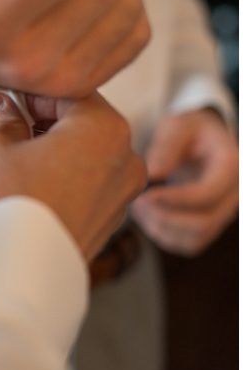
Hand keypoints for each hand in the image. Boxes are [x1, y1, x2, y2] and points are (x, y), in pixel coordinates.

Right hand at [0, 92, 146, 259]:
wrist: (16, 275)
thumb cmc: (7, 204)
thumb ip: (0, 119)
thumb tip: (0, 107)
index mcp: (104, 128)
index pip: (66, 91)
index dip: (29, 92)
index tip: (3, 97)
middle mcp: (125, 160)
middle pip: (79, 125)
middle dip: (41, 123)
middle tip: (1, 127)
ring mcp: (120, 198)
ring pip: (82, 159)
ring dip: (50, 153)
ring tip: (9, 161)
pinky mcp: (106, 226)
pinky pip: (82, 190)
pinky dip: (58, 182)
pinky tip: (25, 189)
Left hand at [131, 109, 238, 255]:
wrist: (200, 140)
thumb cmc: (188, 131)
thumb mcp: (177, 126)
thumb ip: (166, 146)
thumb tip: (154, 173)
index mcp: (231, 166)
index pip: (207, 194)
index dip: (175, 199)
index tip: (146, 195)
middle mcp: (234, 194)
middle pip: (203, 223)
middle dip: (165, 218)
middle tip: (137, 203)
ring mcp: (223, 212)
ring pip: (195, 238)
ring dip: (162, 229)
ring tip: (138, 207)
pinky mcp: (210, 224)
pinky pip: (189, 243)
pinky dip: (164, 236)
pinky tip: (147, 216)